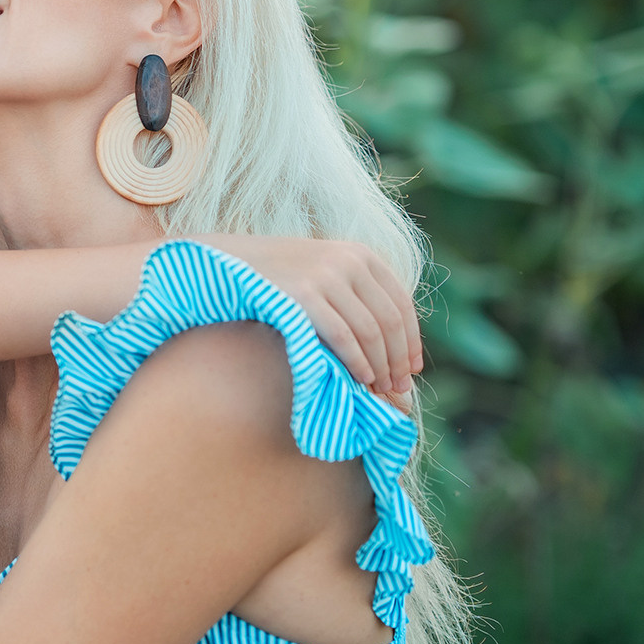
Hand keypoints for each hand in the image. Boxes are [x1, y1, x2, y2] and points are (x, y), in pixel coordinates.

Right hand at [197, 235, 421, 404]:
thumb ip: (359, 298)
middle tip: (397, 389)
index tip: (411, 370)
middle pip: (389, 321)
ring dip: (379, 366)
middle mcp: (349, 261)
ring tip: (378, 389)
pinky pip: (343, 336)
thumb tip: (397, 348)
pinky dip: (356, 362)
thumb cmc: (282, 280)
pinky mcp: (304, 294)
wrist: (231, 265)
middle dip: (397, 361)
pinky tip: (359, 379)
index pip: (401, 304)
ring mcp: (326, 276)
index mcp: (362, 255)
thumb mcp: (327, 274)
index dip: (410, 341)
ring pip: (370, 332)